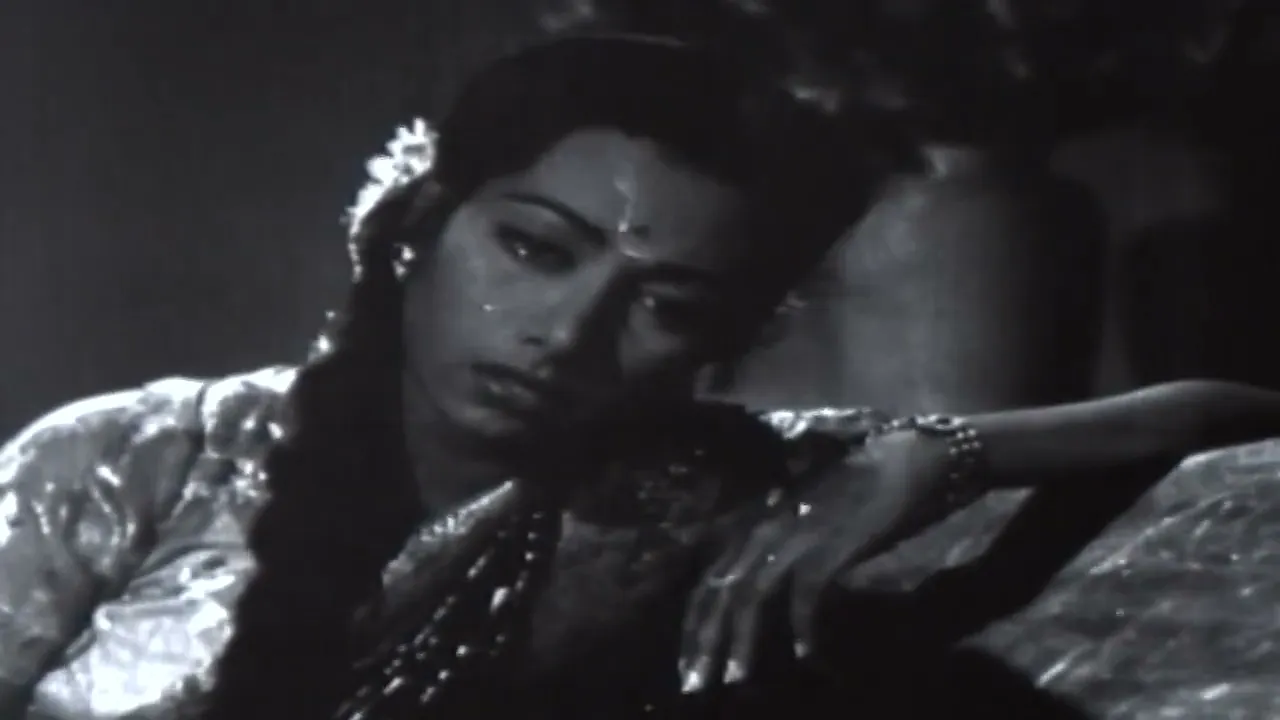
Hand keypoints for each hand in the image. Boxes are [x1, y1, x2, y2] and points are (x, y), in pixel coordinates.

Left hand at [677, 429, 960, 693]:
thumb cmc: (847, 486)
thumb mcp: (794, 518)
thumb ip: (769, 546)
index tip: (687, 663)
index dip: (694, 623)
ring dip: (739, 643)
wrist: (897, 460)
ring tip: (732, 680)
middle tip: (693, 686)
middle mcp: (761, 528)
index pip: (707, 579)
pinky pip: (804, 599)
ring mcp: (790, 537)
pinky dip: (802, 629)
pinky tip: (804, 655)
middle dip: (704, 642)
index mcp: (750, 521)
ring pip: (749, 597)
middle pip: (719, 592)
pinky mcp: (825, 548)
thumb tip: (744, 590)